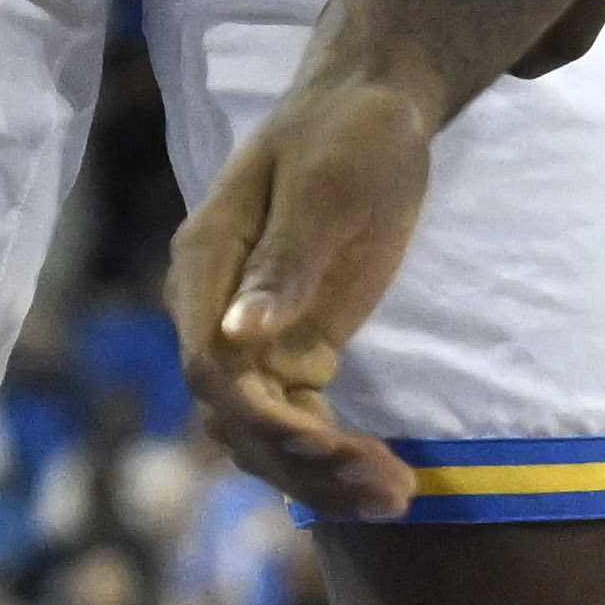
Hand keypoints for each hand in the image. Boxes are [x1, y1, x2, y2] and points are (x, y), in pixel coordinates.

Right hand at [168, 66, 434, 524]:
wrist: (372, 106)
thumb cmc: (351, 133)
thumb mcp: (328, 188)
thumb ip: (285, 262)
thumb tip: (241, 336)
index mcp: (206, 264)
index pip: (209, 365)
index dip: (263, 418)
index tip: (331, 444)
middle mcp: (213, 308)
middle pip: (232, 414)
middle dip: (303, 462)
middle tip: (387, 491)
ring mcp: (251, 335)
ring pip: (260, 432)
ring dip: (318, 475)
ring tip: (397, 497)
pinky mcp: (292, 349)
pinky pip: (296, 421)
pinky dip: (332, 457)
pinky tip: (385, 480)